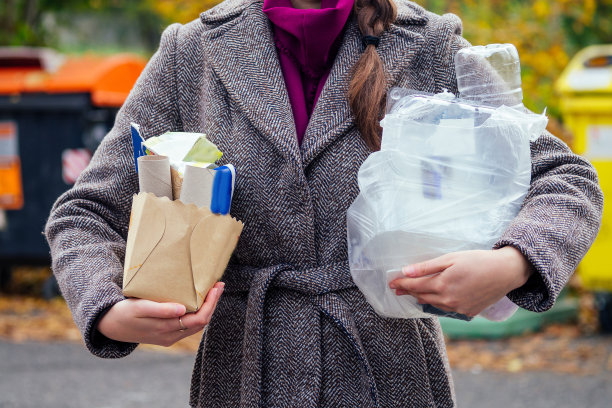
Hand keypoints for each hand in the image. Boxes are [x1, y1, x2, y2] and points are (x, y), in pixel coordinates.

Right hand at [97, 282, 224, 346]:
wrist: (109, 325)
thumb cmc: (124, 312)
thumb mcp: (139, 308)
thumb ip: (161, 310)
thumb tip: (183, 309)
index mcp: (166, 330)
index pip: (199, 319)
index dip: (211, 304)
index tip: (216, 286)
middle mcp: (171, 336)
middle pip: (202, 322)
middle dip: (213, 303)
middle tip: (219, 285)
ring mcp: (170, 337)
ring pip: (197, 325)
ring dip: (207, 308)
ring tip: (212, 290)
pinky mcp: (167, 335)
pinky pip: (189, 325)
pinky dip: (198, 312)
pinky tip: (199, 300)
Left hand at [388, 247, 532, 316]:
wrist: (506, 272)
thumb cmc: (478, 260)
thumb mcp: (451, 259)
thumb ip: (427, 267)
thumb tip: (406, 271)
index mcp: (442, 285)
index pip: (415, 285)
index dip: (402, 284)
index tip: (391, 283)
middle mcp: (448, 300)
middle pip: (422, 296)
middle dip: (409, 291)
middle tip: (397, 289)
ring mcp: (459, 308)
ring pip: (434, 304)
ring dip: (422, 298)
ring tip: (413, 293)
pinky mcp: (468, 312)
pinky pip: (447, 308)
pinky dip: (438, 303)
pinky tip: (435, 298)